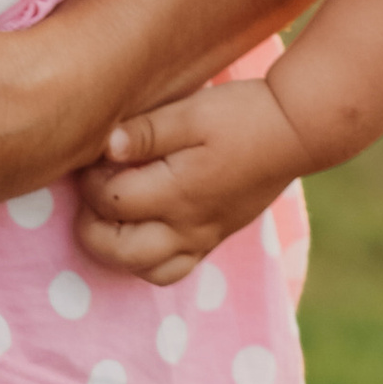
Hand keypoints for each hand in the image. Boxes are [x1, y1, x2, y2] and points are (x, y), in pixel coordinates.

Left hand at [74, 83, 300, 284]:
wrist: (293, 132)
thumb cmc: (238, 115)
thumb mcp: (189, 112)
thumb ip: (144, 132)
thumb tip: (103, 147)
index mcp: (177, 193)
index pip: (111, 202)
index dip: (89, 179)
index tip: (95, 154)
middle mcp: (187, 227)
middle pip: (120, 252)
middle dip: (91, 224)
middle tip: (95, 186)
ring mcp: (203, 238)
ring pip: (146, 270)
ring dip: (117, 248)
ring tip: (114, 210)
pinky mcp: (213, 238)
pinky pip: (173, 270)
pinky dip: (147, 258)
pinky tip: (141, 224)